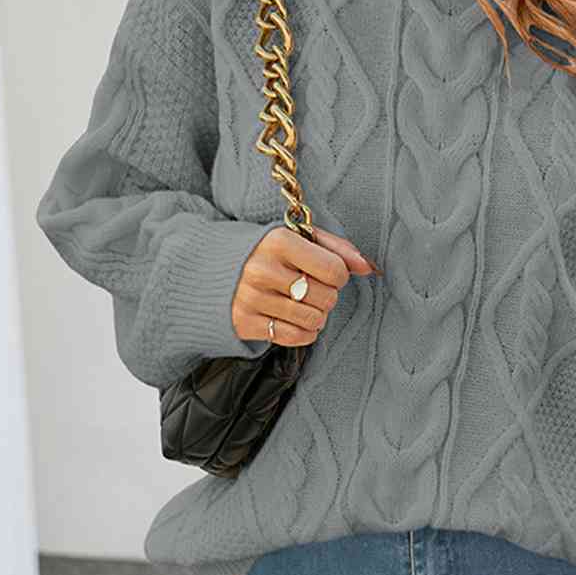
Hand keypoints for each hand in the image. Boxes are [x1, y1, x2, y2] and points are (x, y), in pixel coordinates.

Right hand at [232, 224, 380, 345]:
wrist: (206, 269)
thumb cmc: (260, 250)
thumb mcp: (294, 237)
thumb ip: (335, 248)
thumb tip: (369, 267)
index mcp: (278, 241)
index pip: (335, 270)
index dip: (339, 275)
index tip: (326, 272)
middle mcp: (263, 270)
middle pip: (327, 297)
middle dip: (326, 295)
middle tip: (309, 287)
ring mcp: (252, 299)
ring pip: (314, 320)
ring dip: (316, 314)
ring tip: (300, 302)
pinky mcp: (245, 323)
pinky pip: (295, 337)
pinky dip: (304, 332)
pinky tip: (293, 317)